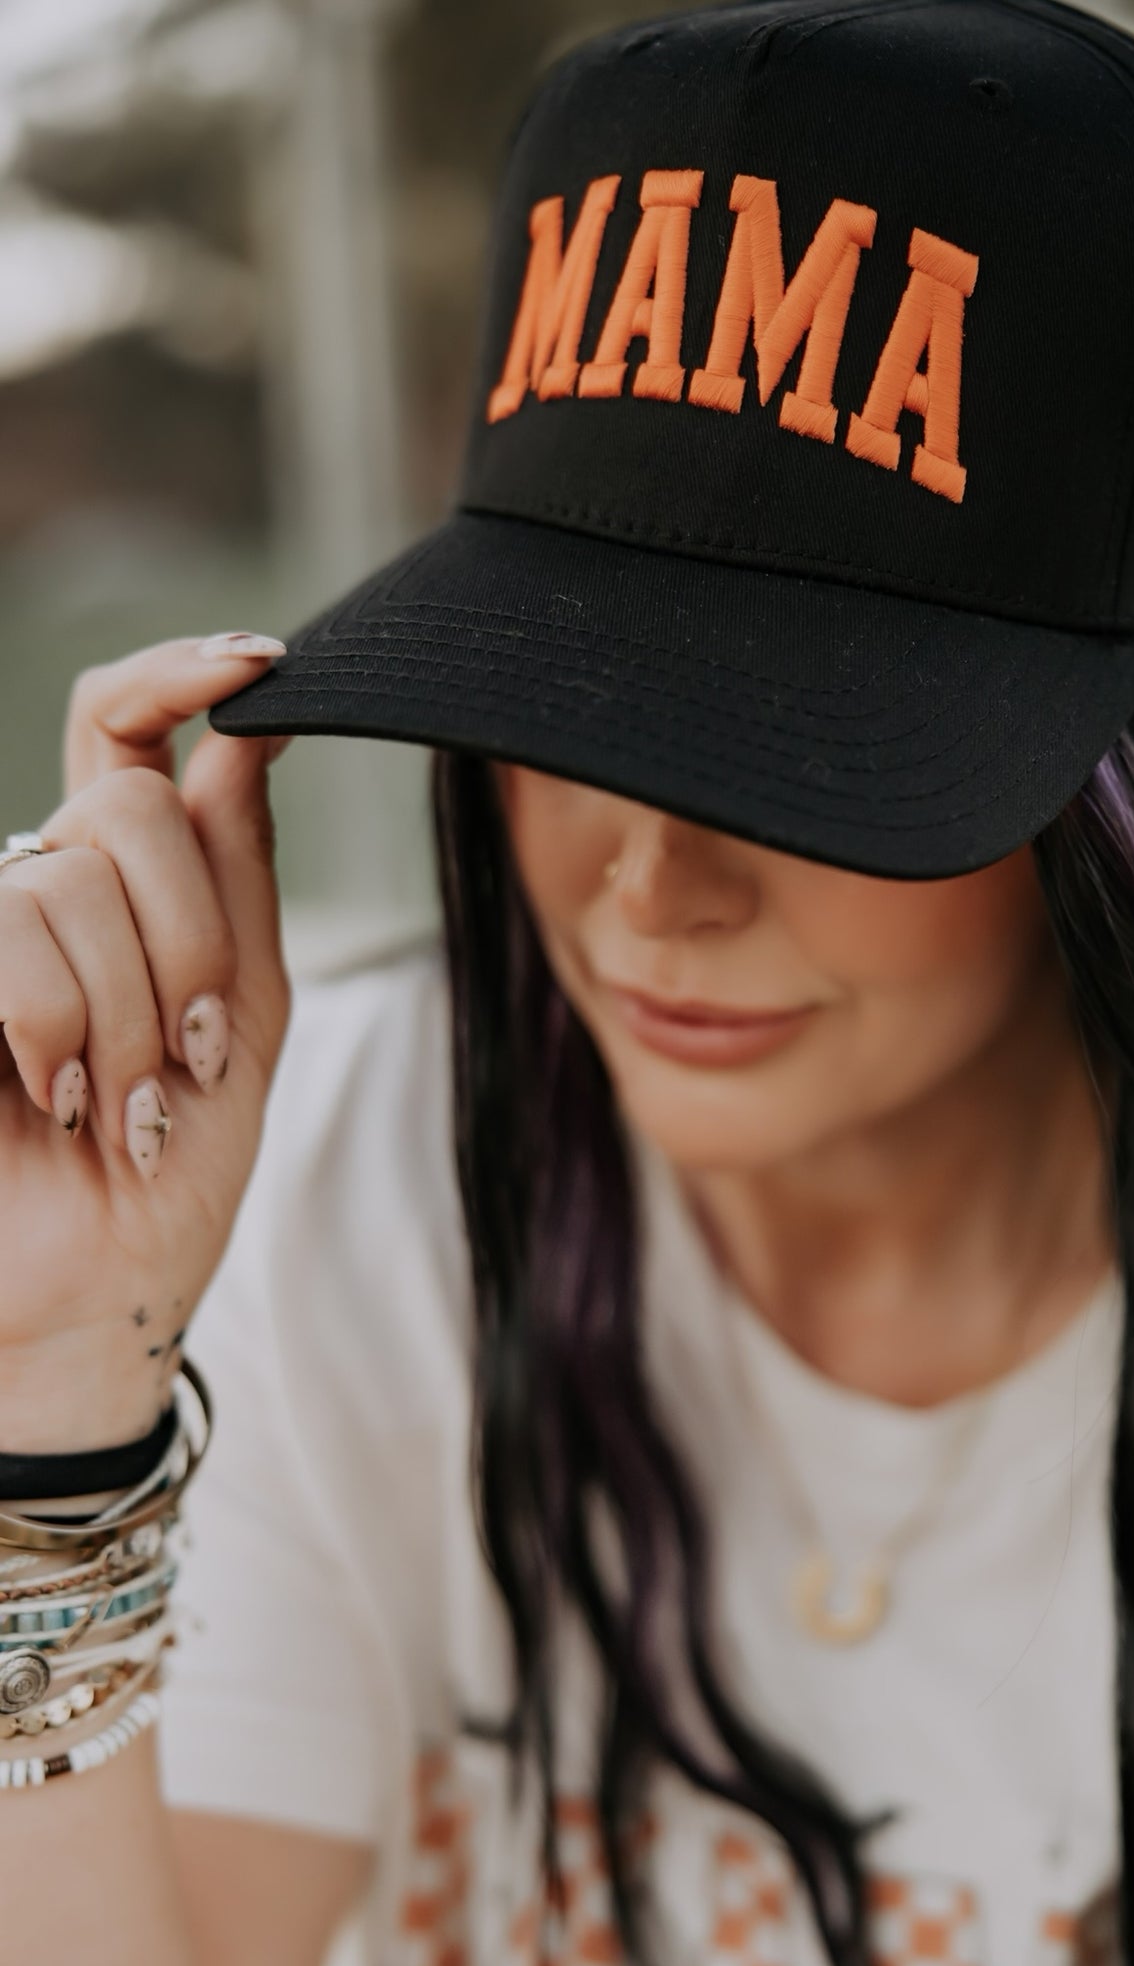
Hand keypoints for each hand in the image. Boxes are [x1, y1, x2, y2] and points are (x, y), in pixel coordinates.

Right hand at [0, 635, 292, 1450]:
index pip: (130, 731)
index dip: (184, 673)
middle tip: (184, 1059)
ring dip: (126, 1018)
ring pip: (69, 880)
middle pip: (131, 811)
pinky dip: (55, 1031)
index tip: (262, 661)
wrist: (98, 1289)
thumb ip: (238, 874)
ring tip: (117, 1104)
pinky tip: (58, 1098)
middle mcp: (42, 883)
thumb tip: (251, 732)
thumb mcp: (245, 1015)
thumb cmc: (176, 1166)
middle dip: (188, 947)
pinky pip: (6, 933)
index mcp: (129, 880)